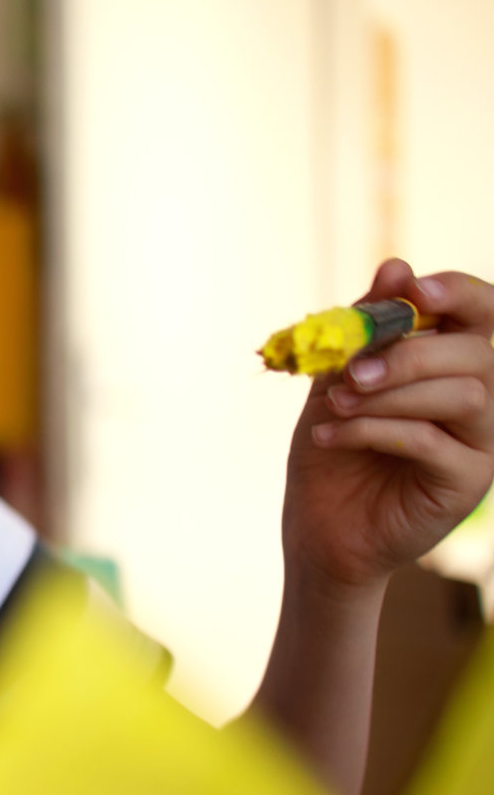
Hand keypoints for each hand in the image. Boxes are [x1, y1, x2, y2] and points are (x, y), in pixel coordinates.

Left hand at [282, 258, 493, 591]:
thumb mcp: (334, 380)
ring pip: (466, 394)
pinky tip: (328, 436)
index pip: (481, 313)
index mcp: (450, 365)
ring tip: (335, 403)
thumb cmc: (331, 448)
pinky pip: (434, 442)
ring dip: (390, 393)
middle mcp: (479, 399)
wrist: (318, 529)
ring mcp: (480, 443)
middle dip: (411, 352)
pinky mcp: (467, 483)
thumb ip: (364, 330)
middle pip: (477, 352)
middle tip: (351, 369)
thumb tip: (396, 265)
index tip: (413, 289)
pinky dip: (375, 431)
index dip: (458, 293)